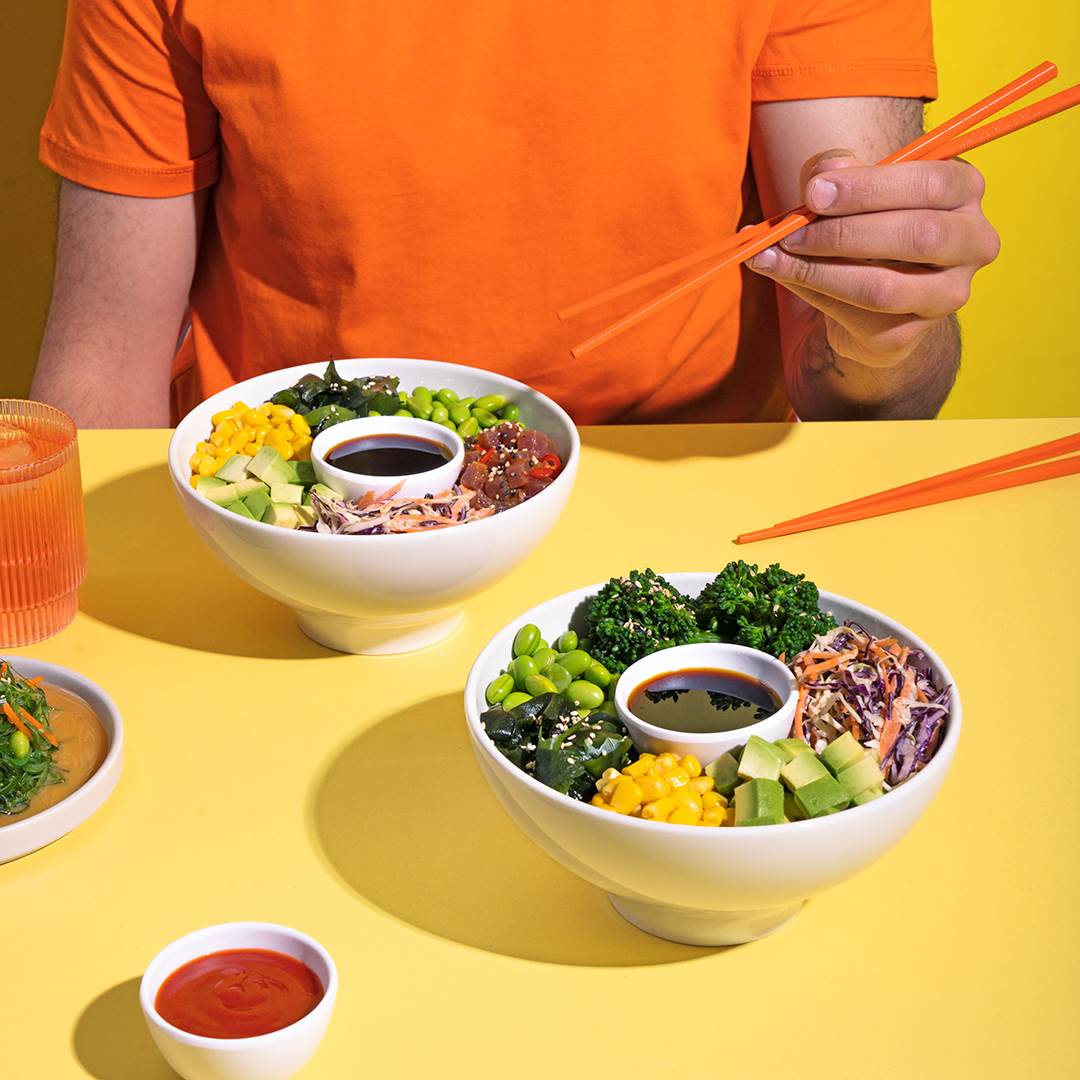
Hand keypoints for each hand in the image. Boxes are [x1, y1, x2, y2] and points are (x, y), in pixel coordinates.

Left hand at [746, 149, 999, 366]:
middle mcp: (972, 243)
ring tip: (777, 254)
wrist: (872, 298)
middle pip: (917, 235)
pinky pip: (856, 314)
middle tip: (792, 230)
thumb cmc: (866, 223)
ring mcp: (946, 294)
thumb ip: (838, 172)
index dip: (868, 187)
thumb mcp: (853, 187)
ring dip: (820, 270)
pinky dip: (811, 290)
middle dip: (844, 232)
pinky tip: (780, 272)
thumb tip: (822, 179)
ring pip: (883, 287)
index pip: (930, 183)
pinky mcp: (909, 333)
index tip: (813, 192)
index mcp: (964, 191)